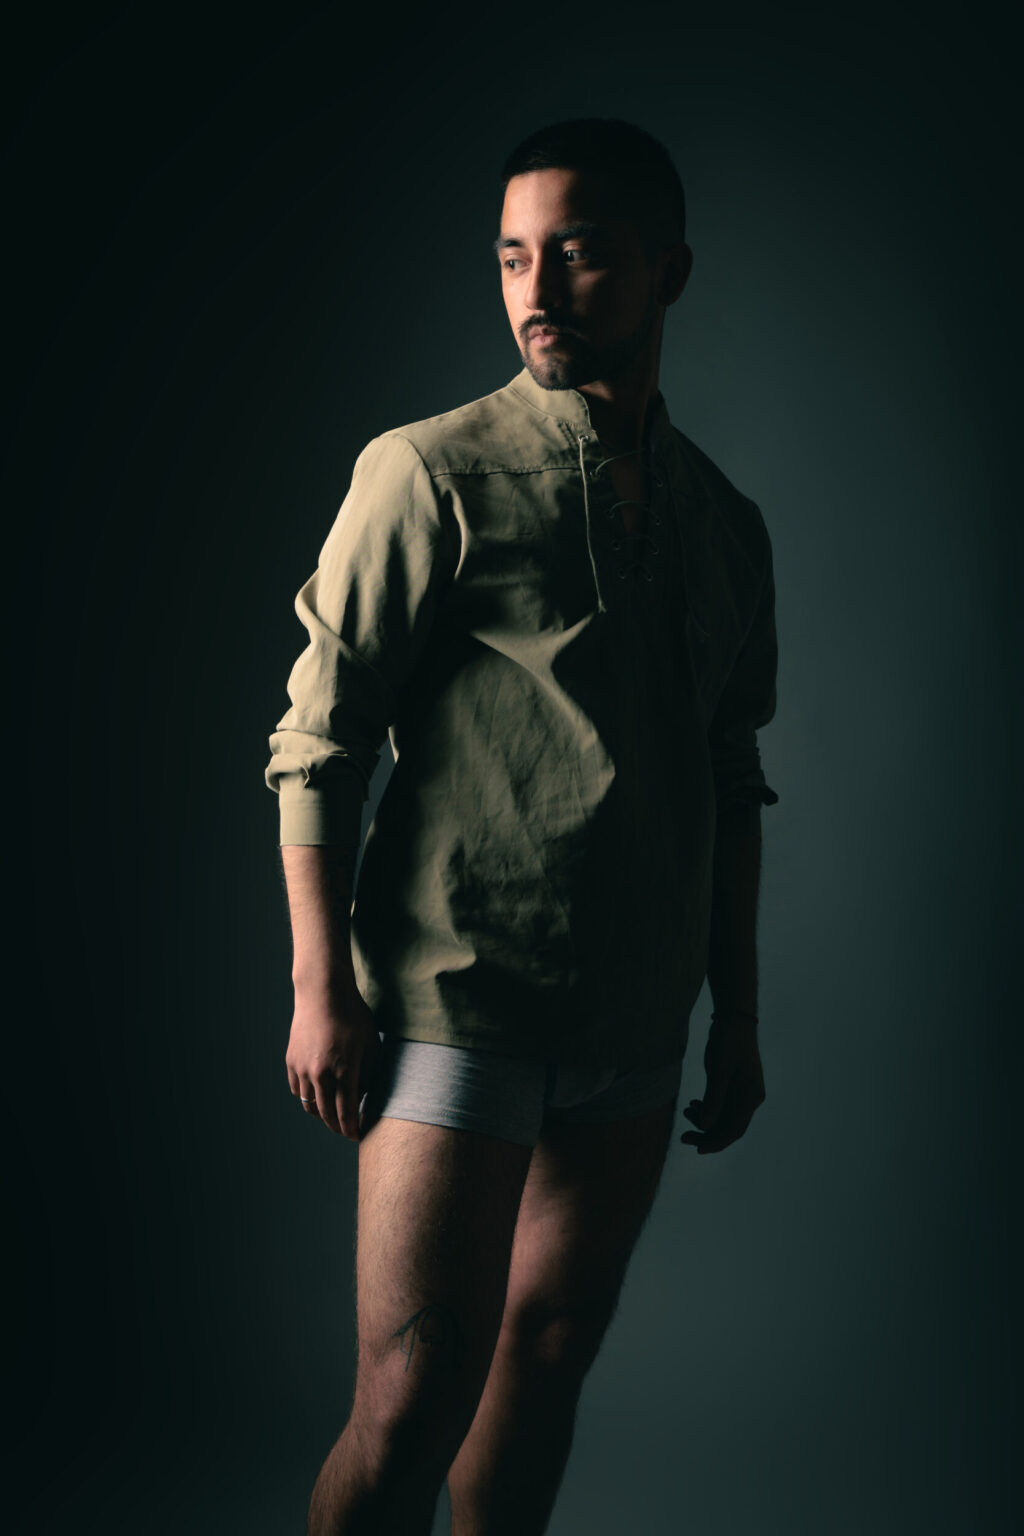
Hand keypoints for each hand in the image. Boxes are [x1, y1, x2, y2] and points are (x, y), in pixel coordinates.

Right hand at [285, 984, 381, 1141]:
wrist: (323, 992)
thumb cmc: (352, 1015)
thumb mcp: (370, 1044)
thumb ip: (367, 1073)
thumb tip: (362, 1094)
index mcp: (344, 1069)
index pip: (347, 1111)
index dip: (352, 1127)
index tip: (357, 1136)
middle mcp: (320, 1073)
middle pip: (326, 1113)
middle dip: (337, 1127)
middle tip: (345, 1132)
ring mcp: (302, 1068)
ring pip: (309, 1104)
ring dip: (320, 1115)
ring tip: (331, 1118)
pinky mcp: (291, 1061)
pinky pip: (297, 1089)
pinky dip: (307, 1098)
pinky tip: (317, 1098)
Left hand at [679, 1016, 765, 1153]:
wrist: (734, 1019)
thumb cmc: (728, 1041)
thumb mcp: (718, 1069)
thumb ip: (713, 1098)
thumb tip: (706, 1126)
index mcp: (751, 1096)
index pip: (733, 1130)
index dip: (715, 1142)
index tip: (696, 1148)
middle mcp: (751, 1099)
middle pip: (729, 1128)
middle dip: (706, 1134)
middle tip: (683, 1137)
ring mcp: (744, 1094)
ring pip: (724, 1118)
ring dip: (705, 1120)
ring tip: (686, 1110)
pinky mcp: (736, 1087)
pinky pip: (722, 1107)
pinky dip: (708, 1109)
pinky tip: (693, 1104)